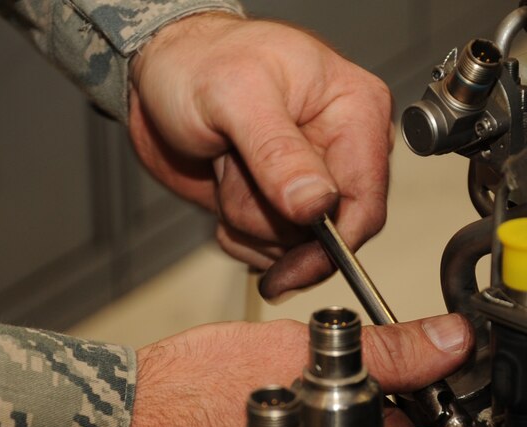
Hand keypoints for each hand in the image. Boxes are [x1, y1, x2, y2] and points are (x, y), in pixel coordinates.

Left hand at [128, 13, 392, 297]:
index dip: (332, 244)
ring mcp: (311, 181)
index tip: (292, 266)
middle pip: (328, 232)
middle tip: (232, 166)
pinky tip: (224, 188)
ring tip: (225, 165)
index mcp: (354, 111)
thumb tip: (318, 205)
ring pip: (292, 246)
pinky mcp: (280, 204)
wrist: (159, 74)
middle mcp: (341, 149)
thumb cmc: (197, 61)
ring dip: (247, 219)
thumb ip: (278, 153)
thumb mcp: (234, 96)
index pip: (366, 202)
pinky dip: (238, 232)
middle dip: (270, 217)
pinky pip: (270, 250)